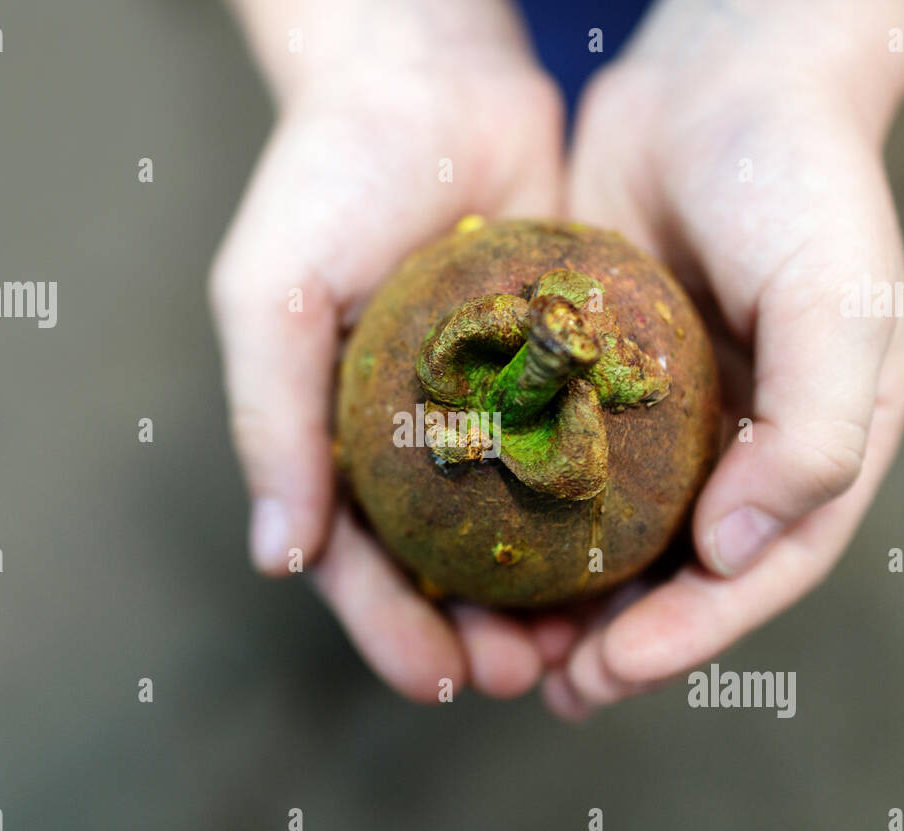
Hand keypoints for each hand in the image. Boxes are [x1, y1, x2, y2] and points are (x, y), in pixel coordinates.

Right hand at [208, 3, 569, 699]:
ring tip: (584, 641)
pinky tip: (634, 551)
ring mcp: (487, 409)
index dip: (388, 629)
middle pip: (445, 567)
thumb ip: (270, 421)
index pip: (356, 562)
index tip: (437, 679)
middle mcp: (411, 439)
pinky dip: (597, 512)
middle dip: (478, 635)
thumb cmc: (325, 179)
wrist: (424, 77)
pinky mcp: (553, 368)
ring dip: (546, 596)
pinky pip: (578, 457)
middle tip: (526, 674)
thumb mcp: (269, 295)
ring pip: (519, 532)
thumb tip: (277, 559)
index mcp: (333, 439)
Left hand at [541, 2, 903, 717]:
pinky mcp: (597, 378)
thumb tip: (735, 558)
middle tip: (550, 685)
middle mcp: (740, 445)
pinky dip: (524, 512)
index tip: (615, 672)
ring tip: (500, 644)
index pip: (759, 573)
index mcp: (813, 448)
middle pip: (679, 574)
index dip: (691, 635)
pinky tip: (471, 545)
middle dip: (620, 642)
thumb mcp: (837, 305)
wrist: (720, 78)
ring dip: (561, 597)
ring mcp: (667, 415)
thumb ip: (816, 437)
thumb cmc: (800, 184)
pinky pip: (559, 461)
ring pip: (611, 533)